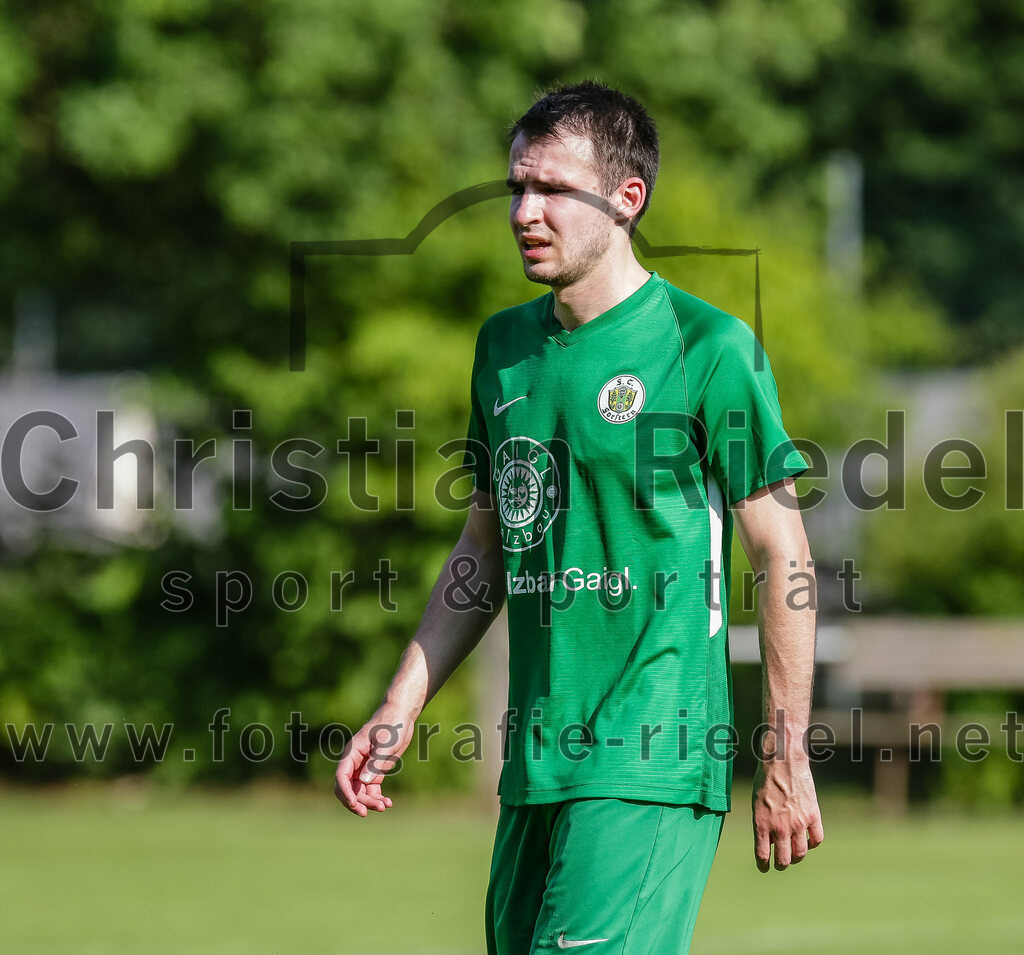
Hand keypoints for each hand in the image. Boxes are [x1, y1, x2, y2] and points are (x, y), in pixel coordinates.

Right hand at [334, 705, 414, 816]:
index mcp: (352, 753)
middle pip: (349, 788)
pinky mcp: (374, 771)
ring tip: (384, 806)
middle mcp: (355, 762)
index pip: (341, 777)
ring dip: (369, 802)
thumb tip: (363, 782)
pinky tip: (388, 803)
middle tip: (373, 809)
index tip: (354, 804)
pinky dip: (377, 797)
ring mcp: (364, 768)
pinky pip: (371, 789)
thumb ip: (375, 762)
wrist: (400, 716)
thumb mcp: (386, 744)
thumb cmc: (391, 725)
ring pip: (360, 791)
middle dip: (358, 801)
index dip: (345, 792)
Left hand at [751, 757, 823, 871]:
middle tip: (781, 864)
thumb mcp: (756, 802)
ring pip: (801, 853)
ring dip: (797, 857)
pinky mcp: (813, 816)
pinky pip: (817, 839)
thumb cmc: (765, 779)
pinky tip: (809, 840)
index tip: (764, 868)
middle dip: (781, 865)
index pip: (762, 855)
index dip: (763, 865)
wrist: (782, 761)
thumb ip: (763, 822)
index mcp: (762, 823)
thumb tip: (770, 841)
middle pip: (784, 860)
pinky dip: (813, 844)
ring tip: (794, 855)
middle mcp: (780, 827)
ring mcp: (798, 823)